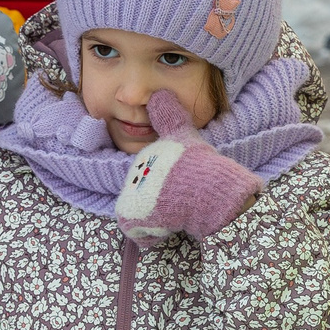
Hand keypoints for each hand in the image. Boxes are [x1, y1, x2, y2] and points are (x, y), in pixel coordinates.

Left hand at [114, 90, 260, 243]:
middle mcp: (129, 177)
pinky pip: (139, 234)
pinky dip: (152, 235)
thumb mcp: (182, 133)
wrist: (202, 188)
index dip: (163, 184)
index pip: (146, 178)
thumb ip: (169, 116)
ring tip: (175, 213)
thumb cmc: (196, 162)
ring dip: (157, 219)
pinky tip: (168, 228)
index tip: (178, 186)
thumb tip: (158, 93)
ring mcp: (127, 198)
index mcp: (140, 158)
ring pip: (141, 217)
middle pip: (142, 197)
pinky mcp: (129, 219)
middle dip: (158, 203)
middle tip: (179, 201)